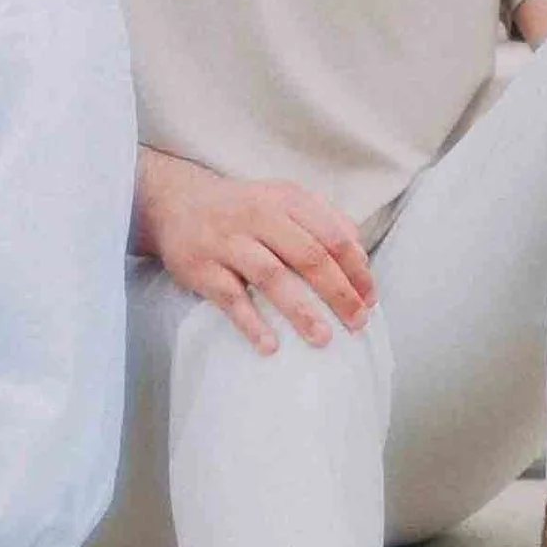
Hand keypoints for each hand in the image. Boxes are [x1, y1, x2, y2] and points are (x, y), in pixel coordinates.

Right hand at [139, 151, 375, 355]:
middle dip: (338, 293)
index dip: (356, 269)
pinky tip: (270, 345)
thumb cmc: (244, 209)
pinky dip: (251, 323)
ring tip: (322, 338)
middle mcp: (258, 216)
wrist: (177, 204)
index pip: (332, 235)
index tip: (370, 298)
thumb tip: (360, 257)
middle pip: (308, 256)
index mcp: (286, 200)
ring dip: (300, 310)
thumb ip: (324, 220)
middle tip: (357, 323)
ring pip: (271, 277)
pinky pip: (230, 298)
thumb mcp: (284, 201)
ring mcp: (227, 242)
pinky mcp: (201, 267)